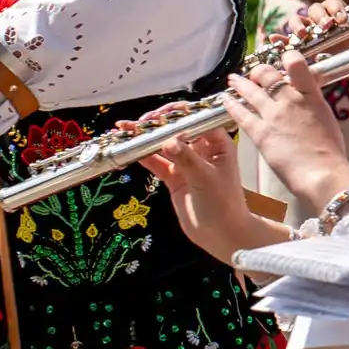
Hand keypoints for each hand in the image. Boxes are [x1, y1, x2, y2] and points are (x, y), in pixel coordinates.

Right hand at [138, 127, 285, 264]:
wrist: (221, 234)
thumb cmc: (224, 204)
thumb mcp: (205, 178)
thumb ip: (186, 159)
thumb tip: (168, 141)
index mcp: (218, 143)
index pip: (196, 119)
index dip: (177, 114)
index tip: (159, 117)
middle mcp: (202, 149)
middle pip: (176, 128)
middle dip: (157, 124)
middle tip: (139, 124)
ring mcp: (186, 162)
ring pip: (163, 144)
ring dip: (145, 137)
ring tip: (125, 130)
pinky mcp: (174, 177)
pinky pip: (156, 162)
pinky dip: (142, 156)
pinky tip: (128, 149)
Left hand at [222, 53, 348, 213]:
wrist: (321, 173)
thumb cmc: (330, 153)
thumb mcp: (328, 120)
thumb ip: (314, 106)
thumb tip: (308, 102)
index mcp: (311, 96)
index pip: (297, 64)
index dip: (288, 57)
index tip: (284, 59)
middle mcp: (291, 100)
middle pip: (269, 75)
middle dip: (259, 71)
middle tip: (255, 73)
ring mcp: (273, 115)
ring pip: (251, 91)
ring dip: (240, 84)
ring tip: (234, 80)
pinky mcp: (260, 132)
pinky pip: (241, 114)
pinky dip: (231, 105)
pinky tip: (226, 101)